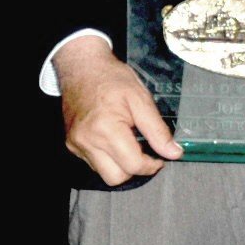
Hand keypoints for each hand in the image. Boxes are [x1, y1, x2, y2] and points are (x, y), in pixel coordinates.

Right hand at [55, 35, 180, 184]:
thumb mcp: (140, 98)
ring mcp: (76, 145)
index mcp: (106, 129)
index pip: (133, 165)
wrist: (81, 66)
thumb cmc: (111, 77)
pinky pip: (93, 163)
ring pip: (103, 174)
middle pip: (116, 178)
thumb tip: (173, 153)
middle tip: (144, 151)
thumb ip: (157, 129)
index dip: (151, 165)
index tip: (159, 157)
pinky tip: (112, 139)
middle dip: (134, 169)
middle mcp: (87, 141)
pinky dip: (107, 158)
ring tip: (127, 142)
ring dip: (120, 165)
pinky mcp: (71, 144)